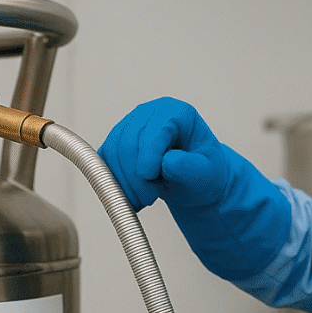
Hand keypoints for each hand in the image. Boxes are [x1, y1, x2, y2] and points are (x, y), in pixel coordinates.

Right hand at [98, 97, 231, 211]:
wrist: (194, 182)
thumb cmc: (203, 172)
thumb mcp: (207, 173)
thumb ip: (191, 167)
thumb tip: (169, 162)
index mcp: (176, 113)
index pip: (156, 127)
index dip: (149, 152)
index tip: (148, 175)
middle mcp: (149, 115)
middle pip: (129, 140)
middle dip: (136, 175)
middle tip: (149, 197)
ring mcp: (129, 127)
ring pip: (113, 152)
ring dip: (124, 182)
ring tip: (143, 199)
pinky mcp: (115, 145)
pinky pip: (104, 163)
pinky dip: (113, 183)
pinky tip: (130, 197)